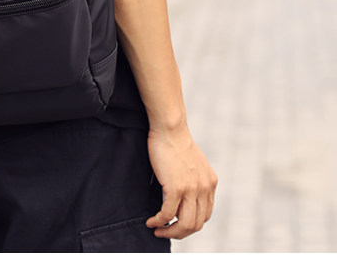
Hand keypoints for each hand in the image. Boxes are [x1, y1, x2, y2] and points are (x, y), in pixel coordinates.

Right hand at [145, 125, 217, 239]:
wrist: (170, 128)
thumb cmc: (175, 141)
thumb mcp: (193, 162)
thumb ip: (194, 177)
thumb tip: (184, 189)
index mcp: (210, 183)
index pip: (205, 214)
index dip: (190, 222)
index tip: (176, 222)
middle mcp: (205, 189)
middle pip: (196, 224)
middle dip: (179, 232)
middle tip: (165, 232)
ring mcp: (192, 189)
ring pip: (184, 224)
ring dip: (170, 232)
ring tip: (158, 230)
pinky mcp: (176, 187)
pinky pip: (167, 214)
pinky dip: (158, 221)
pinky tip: (150, 221)